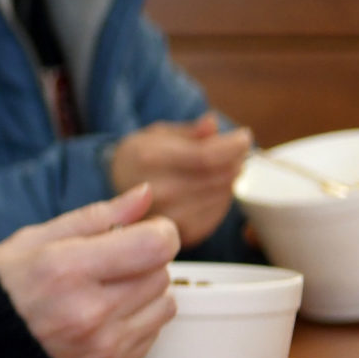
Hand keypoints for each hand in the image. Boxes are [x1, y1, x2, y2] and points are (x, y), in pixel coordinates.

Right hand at [0, 184, 180, 357]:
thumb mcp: (34, 240)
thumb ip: (95, 217)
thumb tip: (145, 196)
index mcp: (66, 269)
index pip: (155, 245)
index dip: (159, 232)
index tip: (144, 232)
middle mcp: (88, 312)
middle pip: (160, 273)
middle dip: (143, 261)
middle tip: (109, 265)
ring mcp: (100, 347)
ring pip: (164, 305)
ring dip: (144, 294)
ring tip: (104, 293)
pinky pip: (151, 337)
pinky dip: (135, 323)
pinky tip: (100, 320)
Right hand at [109, 113, 249, 246]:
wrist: (115, 190)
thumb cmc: (142, 158)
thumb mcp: (159, 134)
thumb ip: (190, 131)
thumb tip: (212, 123)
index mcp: (150, 159)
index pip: (208, 157)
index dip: (234, 146)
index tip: (243, 137)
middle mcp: (158, 192)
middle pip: (221, 176)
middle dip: (235, 160)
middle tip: (232, 152)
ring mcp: (170, 217)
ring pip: (224, 193)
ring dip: (229, 179)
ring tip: (216, 169)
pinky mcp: (182, 234)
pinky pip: (219, 212)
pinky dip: (221, 197)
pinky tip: (208, 189)